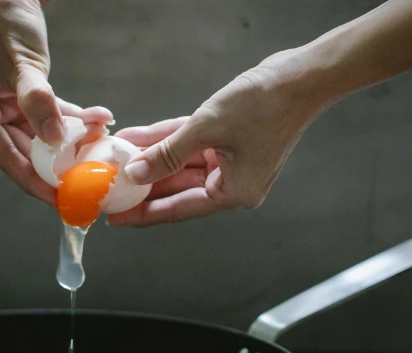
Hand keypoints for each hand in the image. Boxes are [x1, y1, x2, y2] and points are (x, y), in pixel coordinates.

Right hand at [0, 0, 112, 205]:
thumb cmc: (5, 18)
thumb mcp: (24, 63)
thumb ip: (40, 102)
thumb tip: (56, 140)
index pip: (2, 154)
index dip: (32, 180)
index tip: (58, 199)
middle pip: (22, 151)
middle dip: (57, 165)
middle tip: (87, 183)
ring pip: (39, 136)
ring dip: (71, 141)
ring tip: (100, 149)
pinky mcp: (19, 97)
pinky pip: (48, 116)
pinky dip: (72, 120)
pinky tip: (98, 122)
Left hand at [106, 49, 334, 226]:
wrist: (302, 77)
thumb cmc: (264, 106)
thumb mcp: (207, 129)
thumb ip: (167, 154)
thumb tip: (135, 174)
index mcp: (234, 193)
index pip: (179, 210)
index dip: (144, 214)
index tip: (116, 217)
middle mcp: (233, 183)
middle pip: (177, 188)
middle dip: (144, 183)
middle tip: (110, 186)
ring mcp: (232, 161)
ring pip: (181, 164)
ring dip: (151, 158)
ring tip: (117, 158)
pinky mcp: (230, 140)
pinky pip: (191, 144)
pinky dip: (168, 141)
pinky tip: (139, 138)